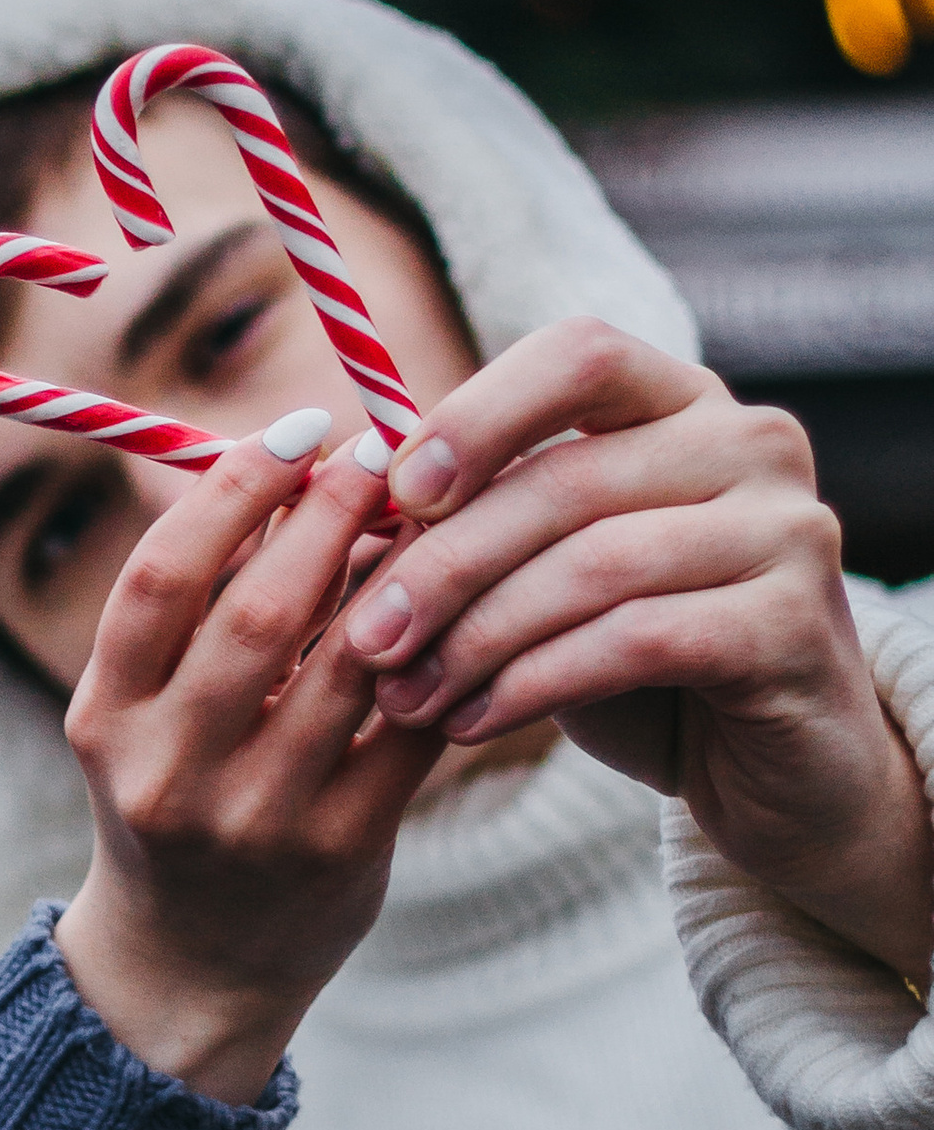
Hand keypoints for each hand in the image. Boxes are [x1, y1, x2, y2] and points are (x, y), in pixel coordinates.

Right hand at [57, 419, 447, 1103]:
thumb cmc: (178, 799)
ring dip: (400, 575)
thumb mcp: (145, 714)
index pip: (162, 578)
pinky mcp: (340, 850)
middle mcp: (171, 771)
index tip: (297, 428)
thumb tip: (292, 459)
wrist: (192, 966)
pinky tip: (466, 602)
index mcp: (104, 719)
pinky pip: (409, 727)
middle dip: (331, 515)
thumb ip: (194, 609)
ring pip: (348, 665)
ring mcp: (257, 818)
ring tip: (430, 516)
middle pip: (260, 613)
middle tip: (383, 451)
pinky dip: (441, 653)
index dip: (233, 489)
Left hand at [340, 320, 933, 987]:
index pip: (577, 355)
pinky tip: (471, 724)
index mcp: (682, 402)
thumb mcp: (548, 575)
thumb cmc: (641, 665)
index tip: (396, 494)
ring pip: (593, 565)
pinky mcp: (792, 624)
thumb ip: (473, 524)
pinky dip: (536, 683)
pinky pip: (635, 640)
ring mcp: (786, 528)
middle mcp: (749, 443)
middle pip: (566, 479)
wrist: (774, 774)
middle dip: (445, 566)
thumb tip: (336, 504)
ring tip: (403, 699)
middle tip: (362, 639)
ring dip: (477, 639)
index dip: (477, 415)